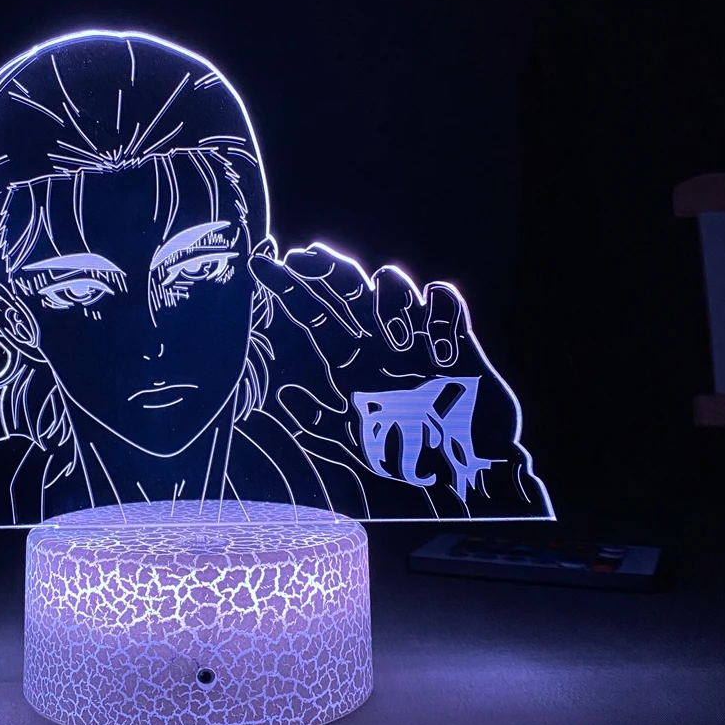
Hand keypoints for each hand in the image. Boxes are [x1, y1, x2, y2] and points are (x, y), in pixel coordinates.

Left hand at [249, 243, 519, 501]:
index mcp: (353, 361)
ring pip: (393, 283)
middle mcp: (380, 341)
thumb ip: (319, 421)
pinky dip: (440, 318)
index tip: (260, 264)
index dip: (288, 288)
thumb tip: (282, 395)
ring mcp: (417, 335)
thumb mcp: (358, 441)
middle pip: (349, 286)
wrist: (464, 468)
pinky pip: (444, 301)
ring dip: (388, 302)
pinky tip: (442, 354)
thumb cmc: (411, 454)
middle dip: (327, 266)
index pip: (314, 316)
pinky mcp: (458, 337)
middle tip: (307, 256)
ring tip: (394, 340)